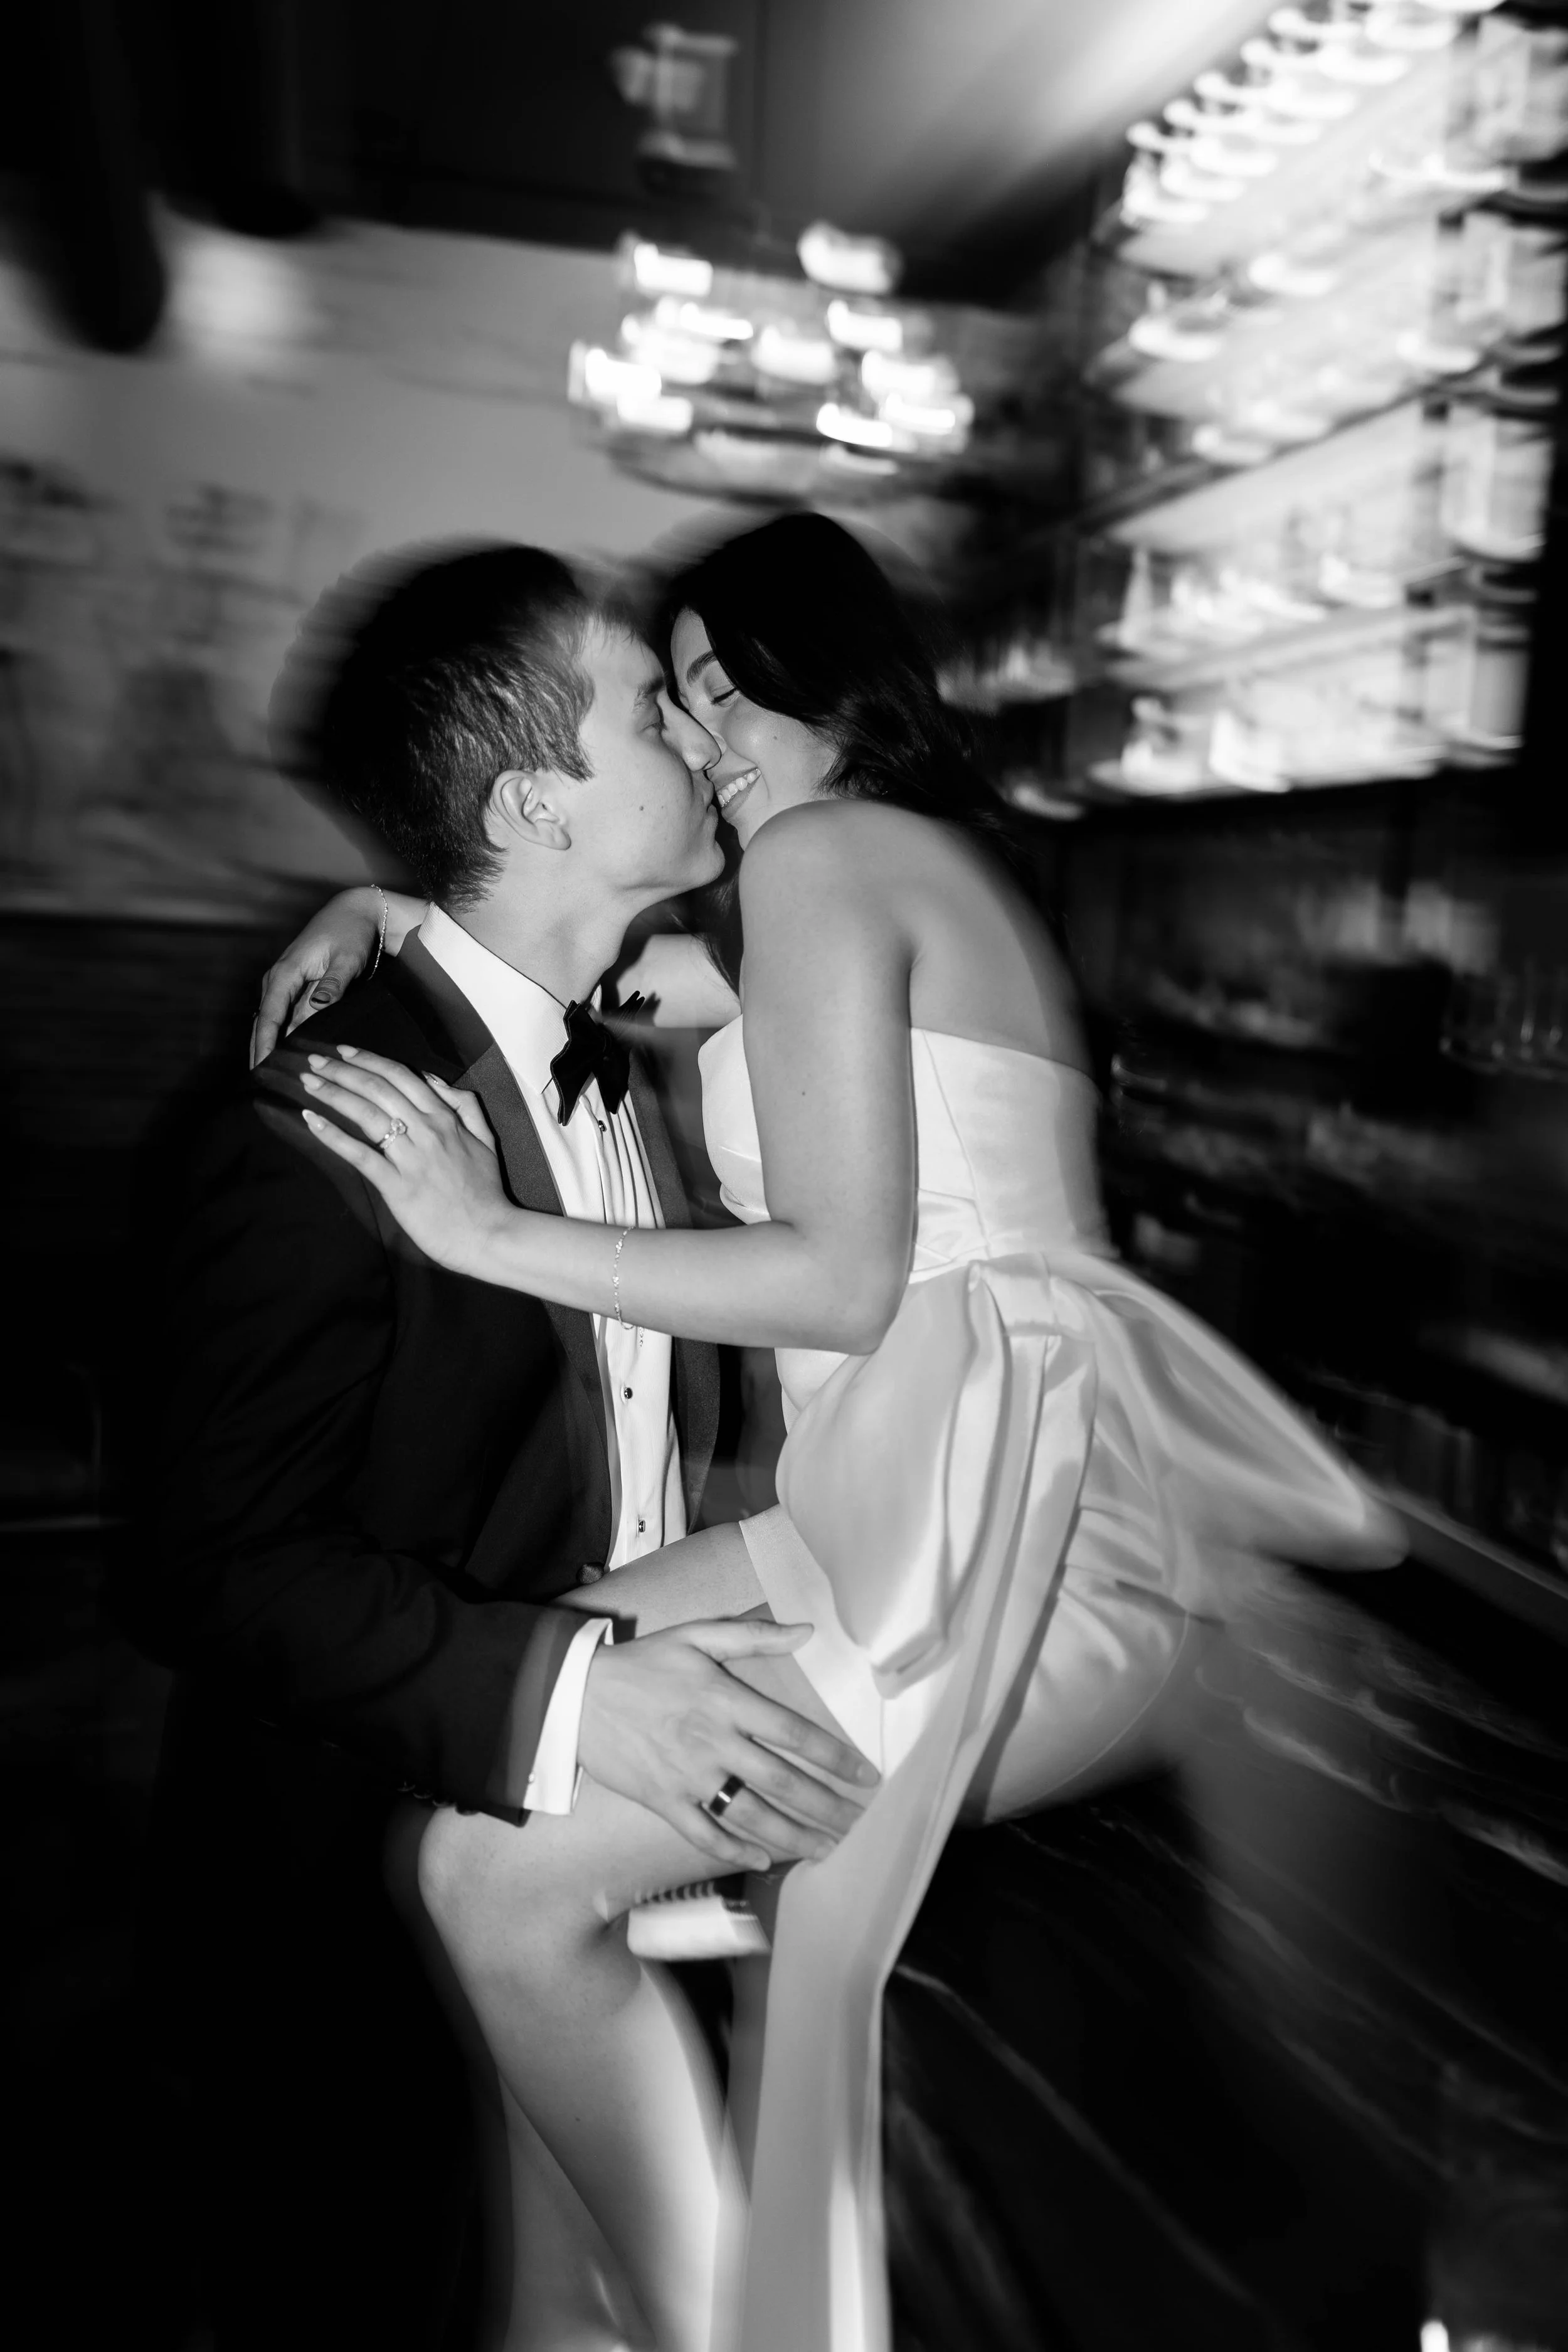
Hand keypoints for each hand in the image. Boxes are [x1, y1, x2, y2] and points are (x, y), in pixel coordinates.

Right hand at [250, 888, 424, 1066]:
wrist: (353, 914)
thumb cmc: (351, 936)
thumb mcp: (347, 960)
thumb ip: (332, 984)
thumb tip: (316, 1007)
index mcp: (285, 973)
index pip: (269, 1016)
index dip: (264, 1044)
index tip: (262, 1069)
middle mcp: (277, 981)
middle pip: (261, 1024)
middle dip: (260, 1053)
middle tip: (262, 1086)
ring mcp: (283, 986)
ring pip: (269, 1024)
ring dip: (268, 1048)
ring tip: (271, 1080)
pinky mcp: (293, 991)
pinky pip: (281, 1019)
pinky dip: (280, 1039)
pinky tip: (284, 1060)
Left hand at [299, 1046, 508, 1276]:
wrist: (489, 1234)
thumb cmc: (486, 1190)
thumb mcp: (486, 1138)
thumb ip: (465, 1105)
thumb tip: (435, 1080)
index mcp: (445, 1117)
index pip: (400, 1076)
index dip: (368, 1059)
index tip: (343, 1051)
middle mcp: (426, 1130)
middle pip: (377, 1088)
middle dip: (342, 1070)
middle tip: (315, 1061)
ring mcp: (410, 1158)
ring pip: (365, 1114)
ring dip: (333, 1093)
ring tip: (308, 1082)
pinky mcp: (397, 1185)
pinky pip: (360, 1155)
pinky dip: (333, 1136)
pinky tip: (313, 1121)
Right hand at [577, 1619, 878, 1871]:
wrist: (575, 1695)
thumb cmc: (642, 1663)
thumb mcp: (696, 1635)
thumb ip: (753, 1635)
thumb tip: (807, 1630)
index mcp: (726, 1701)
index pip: (794, 1733)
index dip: (834, 1757)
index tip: (865, 1775)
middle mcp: (714, 1743)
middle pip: (782, 1782)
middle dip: (825, 1806)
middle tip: (857, 1825)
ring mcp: (688, 1778)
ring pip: (751, 1815)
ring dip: (793, 1836)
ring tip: (826, 1849)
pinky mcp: (663, 1801)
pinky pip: (704, 1834)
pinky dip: (735, 1850)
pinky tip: (763, 1860)